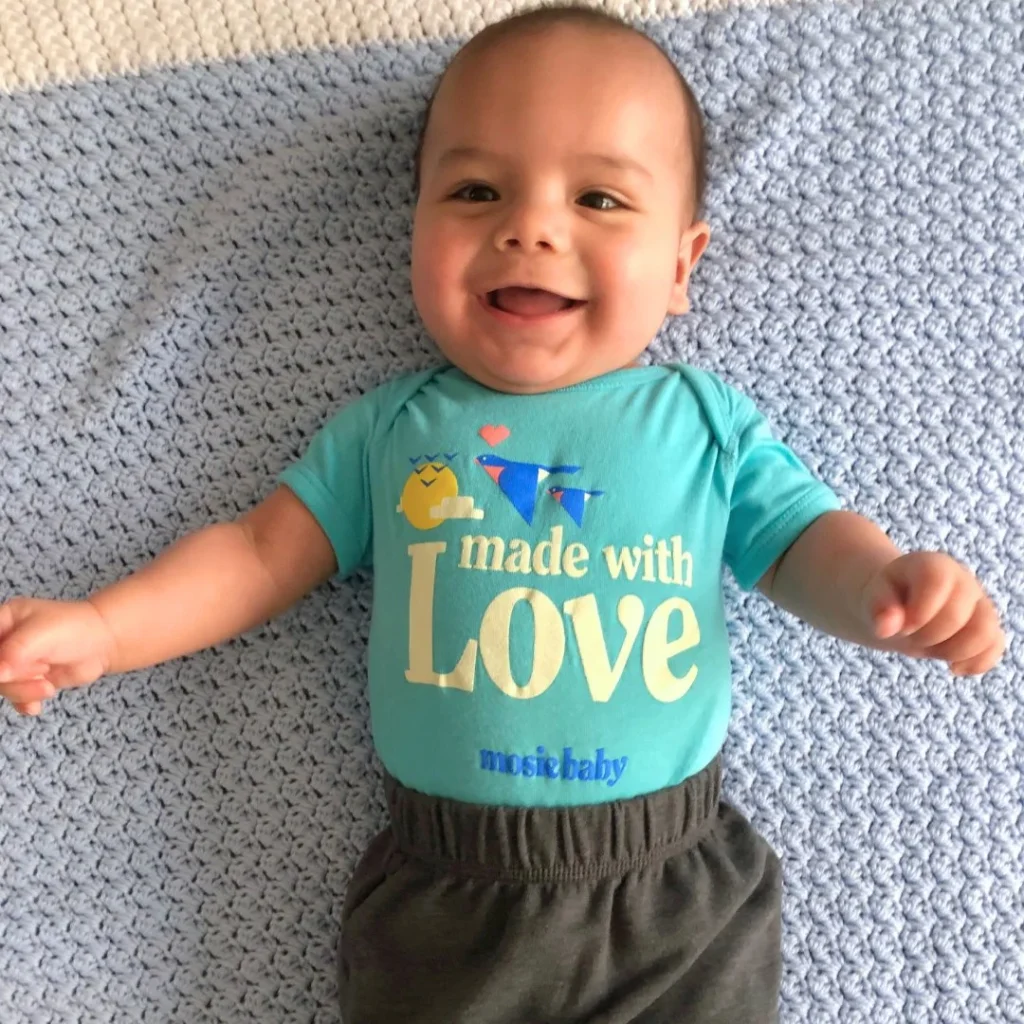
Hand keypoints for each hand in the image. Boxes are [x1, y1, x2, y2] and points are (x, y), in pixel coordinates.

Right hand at [0, 598, 116, 715]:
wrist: (105, 642)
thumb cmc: (75, 628)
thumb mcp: (42, 634)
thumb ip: (14, 653)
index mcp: (4, 621)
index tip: (5, 673)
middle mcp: (6, 642)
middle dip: (13, 678)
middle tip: (40, 671)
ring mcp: (17, 662)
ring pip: (3, 685)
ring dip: (23, 691)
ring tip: (47, 685)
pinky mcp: (30, 679)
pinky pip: (15, 697)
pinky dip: (24, 703)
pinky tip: (35, 707)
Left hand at [861, 552, 1005, 674]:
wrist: (901, 604)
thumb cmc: (888, 597)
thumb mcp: (875, 596)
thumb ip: (880, 608)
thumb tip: (885, 628)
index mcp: (934, 566)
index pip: (938, 582)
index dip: (919, 611)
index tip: (903, 625)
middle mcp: (963, 581)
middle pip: (956, 616)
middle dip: (927, 636)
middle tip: (909, 636)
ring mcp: (980, 604)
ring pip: (984, 633)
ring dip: (953, 652)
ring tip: (931, 650)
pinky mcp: (988, 627)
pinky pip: (995, 647)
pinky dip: (976, 663)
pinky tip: (952, 667)